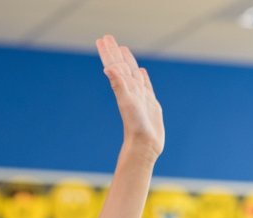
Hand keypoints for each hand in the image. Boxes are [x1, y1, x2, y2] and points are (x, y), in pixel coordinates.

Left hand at [96, 35, 163, 157]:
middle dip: (115, 52)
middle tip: (108, 37)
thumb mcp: (126, 102)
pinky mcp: (150, 104)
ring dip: (127, 61)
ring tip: (123, 49)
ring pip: (133, 74)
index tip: (101, 39)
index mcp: (124, 87)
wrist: (144, 145)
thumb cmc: (135, 126)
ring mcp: (140, 97)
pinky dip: (142, 77)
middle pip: (121, 66)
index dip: (108, 52)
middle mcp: (131, 90)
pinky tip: (140, 72)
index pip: (114, 65)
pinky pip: (145, 86)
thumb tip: (108, 68)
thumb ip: (119, 85)